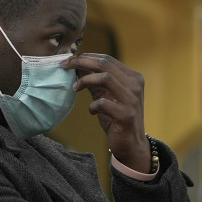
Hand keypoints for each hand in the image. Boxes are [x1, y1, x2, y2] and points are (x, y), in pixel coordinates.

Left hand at [62, 53, 149, 171]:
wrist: (131, 144)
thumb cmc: (117, 118)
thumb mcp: (106, 96)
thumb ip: (95, 81)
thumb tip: (76, 64)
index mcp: (133, 77)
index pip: (107, 59)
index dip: (86, 57)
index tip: (69, 61)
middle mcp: (135, 85)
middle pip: (105, 64)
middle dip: (81, 62)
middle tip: (65, 66)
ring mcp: (132, 100)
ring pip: (105, 78)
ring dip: (85, 81)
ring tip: (75, 88)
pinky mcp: (126, 115)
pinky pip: (103, 103)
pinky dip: (92, 106)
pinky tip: (91, 111)